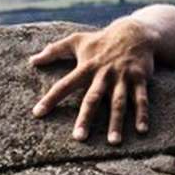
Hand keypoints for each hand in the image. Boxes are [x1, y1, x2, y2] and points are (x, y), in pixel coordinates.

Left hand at [29, 18, 155, 144]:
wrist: (135, 32)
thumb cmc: (101, 40)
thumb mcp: (76, 41)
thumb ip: (53, 51)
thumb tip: (31, 60)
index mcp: (86, 68)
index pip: (64, 85)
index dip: (50, 99)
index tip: (38, 113)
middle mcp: (103, 74)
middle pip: (92, 99)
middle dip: (86, 118)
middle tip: (78, 138)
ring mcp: (122, 78)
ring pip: (118, 103)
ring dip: (116, 122)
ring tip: (113, 142)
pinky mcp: (140, 79)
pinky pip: (141, 99)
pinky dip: (143, 115)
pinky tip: (141, 131)